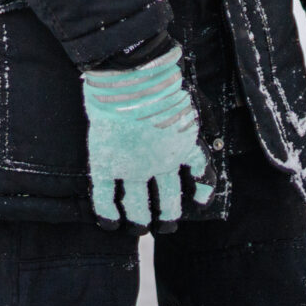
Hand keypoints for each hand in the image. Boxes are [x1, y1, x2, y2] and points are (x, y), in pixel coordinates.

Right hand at [81, 47, 214, 227]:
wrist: (132, 77)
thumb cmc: (159, 79)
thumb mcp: (182, 98)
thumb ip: (182, 111)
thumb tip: (182, 105)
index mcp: (181, 145)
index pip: (198, 174)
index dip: (201, 190)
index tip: (200, 200)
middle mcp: (159, 162)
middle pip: (167, 197)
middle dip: (168, 214)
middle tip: (165, 226)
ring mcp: (131, 166)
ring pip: (137, 203)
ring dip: (139, 218)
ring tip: (138, 228)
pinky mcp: (105, 163)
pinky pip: (104, 195)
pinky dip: (106, 212)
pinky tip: (108, 224)